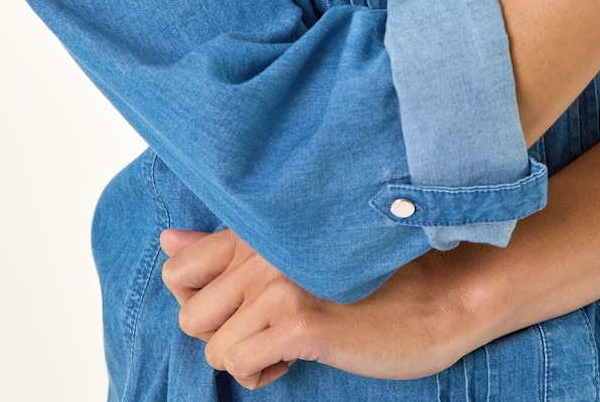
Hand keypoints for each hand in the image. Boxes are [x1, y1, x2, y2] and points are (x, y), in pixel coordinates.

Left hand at [160, 228, 482, 389]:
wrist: (432, 299)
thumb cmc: (362, 278)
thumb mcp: (288, 256)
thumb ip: (223, 248)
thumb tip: (166, 240)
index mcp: (259, 228)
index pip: (177, 267)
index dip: (197, 298)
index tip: (238, 305)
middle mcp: (262, 248)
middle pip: (189, 314)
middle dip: (223, 333)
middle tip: (267, 326)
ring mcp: (279, 282)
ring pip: (211, 345)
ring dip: (246, 353)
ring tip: (286, 339)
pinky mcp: (299, 320)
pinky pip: (239, 363)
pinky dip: (261, 371)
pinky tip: (295, 354)